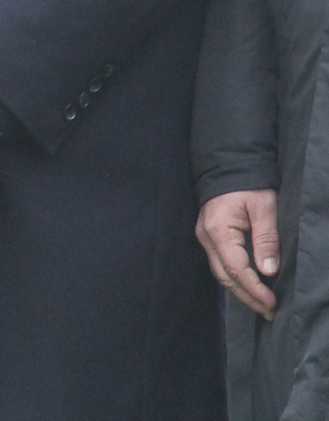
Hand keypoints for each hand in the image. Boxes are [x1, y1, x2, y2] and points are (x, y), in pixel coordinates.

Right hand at [198, 188, 278, 318]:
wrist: (228, 166)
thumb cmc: (249, 185)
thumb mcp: (264, 208)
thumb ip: (266, 239)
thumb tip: (268, 272)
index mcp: (219, 230)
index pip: (237, 269)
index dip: (255, 290)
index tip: (273, 304)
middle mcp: (206, 237)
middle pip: (225, 276)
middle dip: (248, 297)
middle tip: (270, 312)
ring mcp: (204, 237)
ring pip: (221, 273)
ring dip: (241, 291)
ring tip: (262, 305)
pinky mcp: (208, 236)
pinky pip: (220, 264)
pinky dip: (235, 279)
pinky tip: (249, 286)